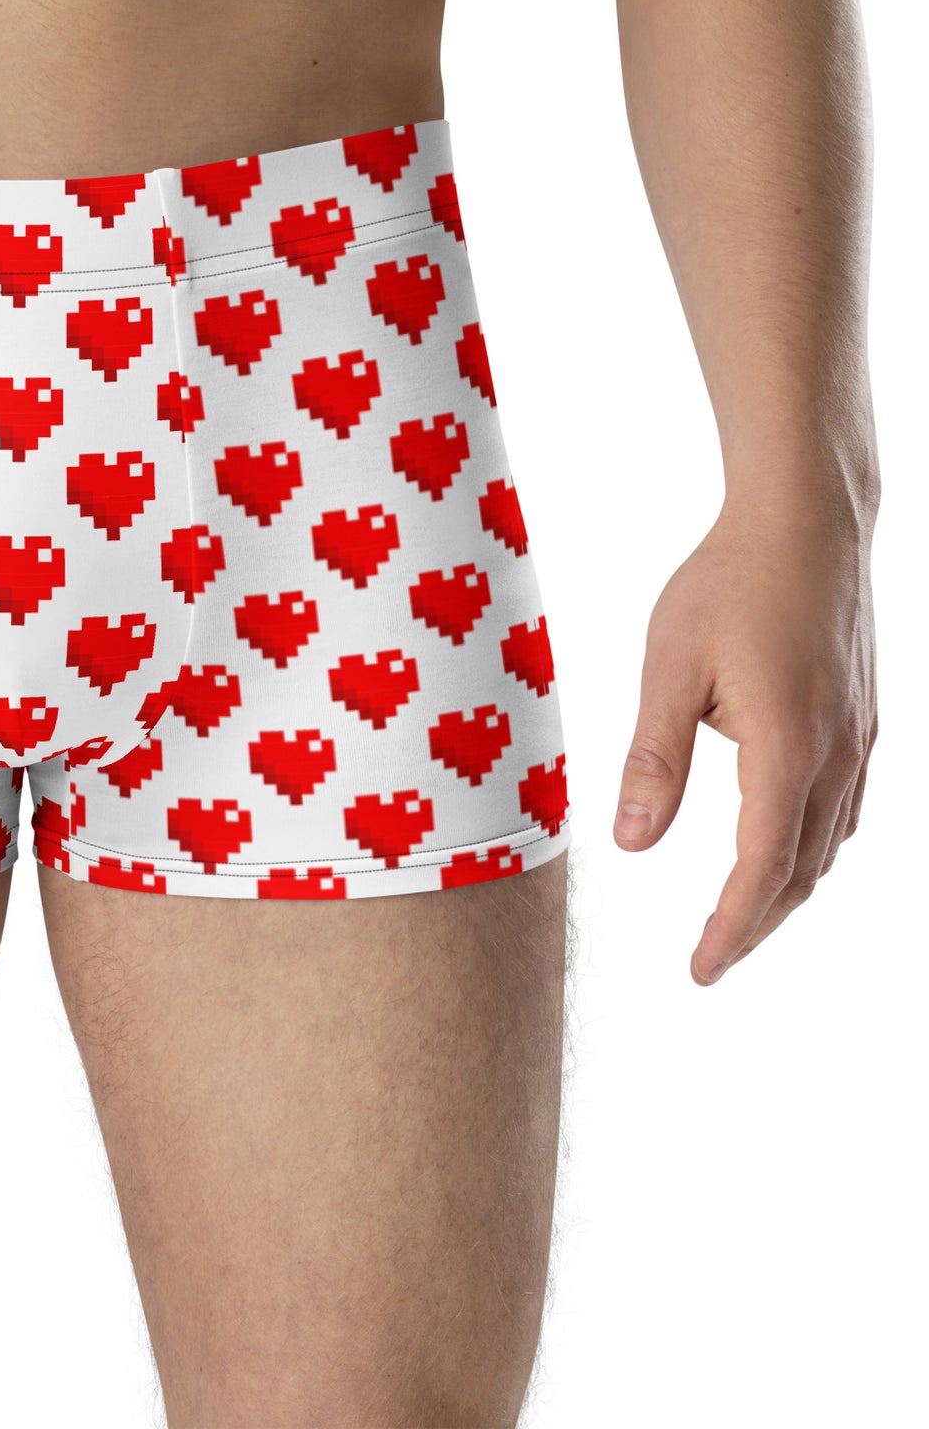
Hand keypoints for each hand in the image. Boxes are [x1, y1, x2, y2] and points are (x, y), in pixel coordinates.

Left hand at [614, 495, 876, 982]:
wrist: (807, 521)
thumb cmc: (728, 584)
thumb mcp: (670, 669)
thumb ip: (652, 760)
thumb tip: (630, 843)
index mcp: (787, 751)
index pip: (761, 869)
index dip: (730, 927)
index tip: (700, 971)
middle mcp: (837, 755)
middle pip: (802, 870)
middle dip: (757, 922)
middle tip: (712, 959)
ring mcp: (859, 736)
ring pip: (829, 842)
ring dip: (787, 888)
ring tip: (741, 916)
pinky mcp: (861, 716)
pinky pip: (844, 805)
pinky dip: (811, 843)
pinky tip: (784, 843)